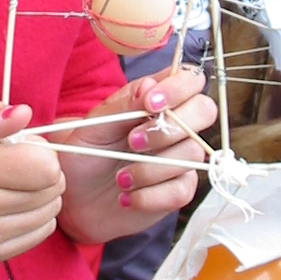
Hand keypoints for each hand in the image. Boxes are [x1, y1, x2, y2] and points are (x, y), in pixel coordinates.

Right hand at [0, 101, 65, 264]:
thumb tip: (24, 113)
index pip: (43, 168)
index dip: (43, 153)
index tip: (26, 149)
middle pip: (49, 192)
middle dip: (46, 174)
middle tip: (22, 166)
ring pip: (46, 216)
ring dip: (43, 197)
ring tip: (18, 185)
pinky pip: (36, 236)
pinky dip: (35, 219)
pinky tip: (15, 206)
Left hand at [56, 68, 215, 244]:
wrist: (75, 200)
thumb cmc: (84, 155)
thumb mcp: (94, 127)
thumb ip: (123, 106)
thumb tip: (150, 87)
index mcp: (155, 99)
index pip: (189, 79)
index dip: (178, 87)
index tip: (150, 103)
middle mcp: (174, 125)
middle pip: (205, 110)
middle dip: (169, 128)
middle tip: (133, 141)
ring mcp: (180, 158)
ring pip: (192, 153)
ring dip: (150, 168)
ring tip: (120, 178)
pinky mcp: (178, 190)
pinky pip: (181, 190)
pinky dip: (149, 195)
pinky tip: (127, 197)